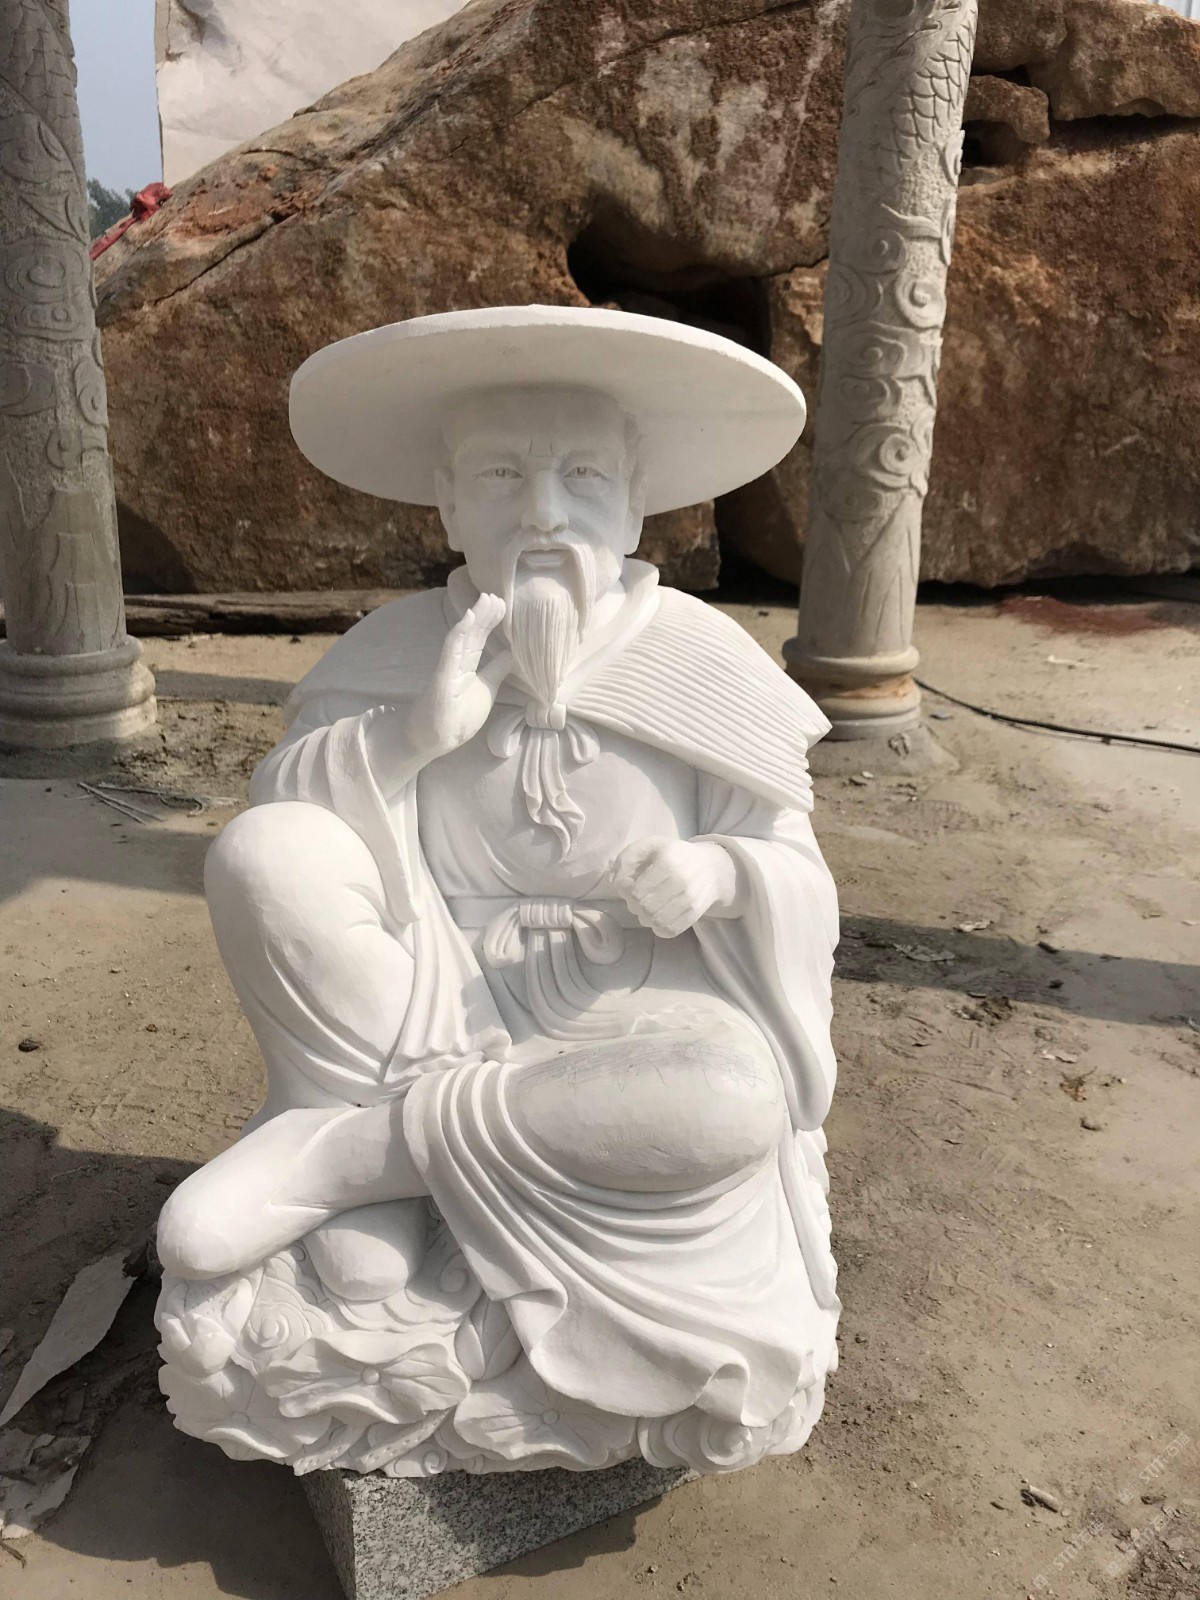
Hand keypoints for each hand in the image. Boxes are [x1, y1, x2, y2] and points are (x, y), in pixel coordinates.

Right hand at [405, 593, 509, 759]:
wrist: (431, 741)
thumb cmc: (456, 718)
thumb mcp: (485, 690)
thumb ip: (496, 671)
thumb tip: (512, 653)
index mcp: (466, 667)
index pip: (480, 639)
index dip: (490, 622)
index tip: (503, 606)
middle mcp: (456, 664)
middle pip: (472, 634)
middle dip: (485, 615)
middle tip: (497, 596)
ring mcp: (448, 669)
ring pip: (462, 637)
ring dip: (475, 617)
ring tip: (487, 599)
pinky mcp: (441, 678)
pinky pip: (450, 652)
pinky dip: (459, 634)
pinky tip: (468, 618)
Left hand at [610, 836, 741, 938]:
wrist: (712, 868)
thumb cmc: (673, 855)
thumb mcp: (649, 846)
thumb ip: (626, 859)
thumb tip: (614, 883)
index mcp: (667, 862)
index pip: (636, 891)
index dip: (627, 892)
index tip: (630, 885)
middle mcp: (681, 882)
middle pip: (644, 908)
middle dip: (635, 905)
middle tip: (639, 897)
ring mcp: (690, 900)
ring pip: (655, 922)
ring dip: (645, 917)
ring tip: (648, 906)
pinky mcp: (695, 915)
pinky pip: (669, 931)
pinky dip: (658, 927)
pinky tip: (658, 916)